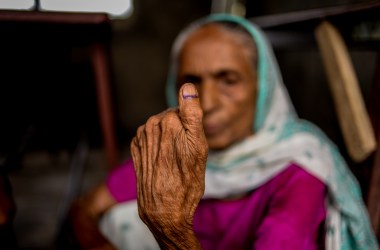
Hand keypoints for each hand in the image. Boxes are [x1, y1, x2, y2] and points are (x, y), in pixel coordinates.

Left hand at [131, 83, 207, 248]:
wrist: (164, 211)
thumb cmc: (187, 180)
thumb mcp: (198, 146)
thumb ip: (192, 113)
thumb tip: (187, 86)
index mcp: (168, 120)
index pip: (184, 111)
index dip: (192, 127)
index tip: (192, 144)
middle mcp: (151, 126)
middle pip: (172, 119)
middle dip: (180, 133)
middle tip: (185, 155)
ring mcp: (141, 138)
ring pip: (161, 128)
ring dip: (169, 140)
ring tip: (175, 160)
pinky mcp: (136, 149)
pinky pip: (150, 138)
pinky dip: (158, 145)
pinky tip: (163, 160)